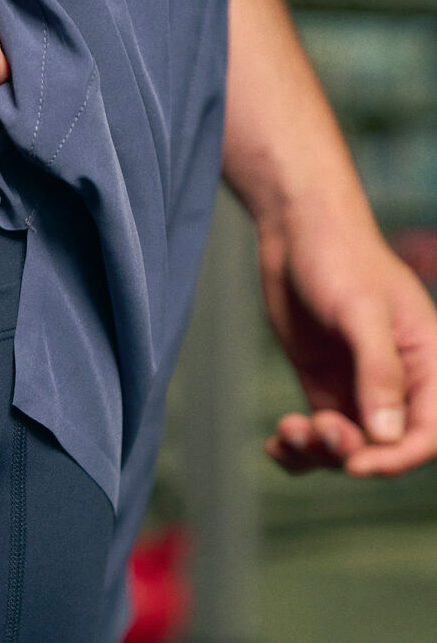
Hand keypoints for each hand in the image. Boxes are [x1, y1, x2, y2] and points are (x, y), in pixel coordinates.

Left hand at [258, 208, 436, 476]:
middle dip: (349, 451)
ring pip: (348, 445)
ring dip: (317, 451)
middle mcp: (398, 382)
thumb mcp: (362, 312)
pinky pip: (317, 430)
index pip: (430, 433)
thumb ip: (378, 371)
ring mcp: (357, 385)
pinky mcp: (322, 382)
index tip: (356, 464)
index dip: (399, 458)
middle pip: (384, 447)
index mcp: (429, 363)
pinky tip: (275, 448)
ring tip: (286, 433)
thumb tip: (388, 436)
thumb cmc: (340, 259)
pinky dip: (298, 446)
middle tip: (312, 427)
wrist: (297, 232)